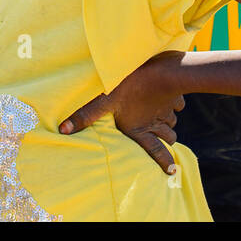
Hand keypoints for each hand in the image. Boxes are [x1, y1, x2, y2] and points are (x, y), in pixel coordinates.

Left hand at [58, 50, 186, 174]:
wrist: (159, 69)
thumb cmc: (128, 86)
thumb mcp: (103, 100)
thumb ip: (85, 115)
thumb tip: (63, 131)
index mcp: (140, 129)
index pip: (155, 151)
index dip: (164, 162)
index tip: (172, 171)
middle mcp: (156, 122)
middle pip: (168, 137)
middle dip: (167, 139)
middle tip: (166, 141)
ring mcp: (167, 109)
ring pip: (172, 122)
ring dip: (168, 122)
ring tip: (162, 120)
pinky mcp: (174, 96)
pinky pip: (177, 105)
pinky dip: (174, 105)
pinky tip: (167, 99)